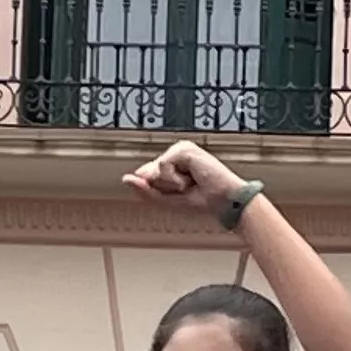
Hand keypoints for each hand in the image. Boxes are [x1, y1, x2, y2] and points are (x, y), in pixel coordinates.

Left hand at [124, 140, 244, 209]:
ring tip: (190, 184)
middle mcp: (175, 154)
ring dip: (171, 184)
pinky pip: (163, 166)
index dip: (159, 189)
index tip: (182, 192)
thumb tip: (126, 179)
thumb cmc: (202, 201)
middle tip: (186, 189)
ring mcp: (180, 150)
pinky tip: (191, 178)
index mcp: (172, 163)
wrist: (224, 201)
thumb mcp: (167, 200)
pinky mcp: (184, 149)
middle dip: (164, 187)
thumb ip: (145, 190)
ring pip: (155, 170)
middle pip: (148, 173)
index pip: (148, 175)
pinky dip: (175, 178)